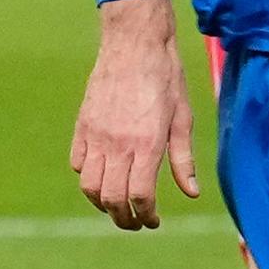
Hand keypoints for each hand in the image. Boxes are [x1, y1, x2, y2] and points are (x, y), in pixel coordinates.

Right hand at [72, 0, 200, 229]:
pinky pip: (77, 163)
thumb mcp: (183, 119)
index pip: (140, 196)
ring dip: (102, 203)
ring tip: (117, 205)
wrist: (134, 45)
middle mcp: (118, 144)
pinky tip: (103, 175)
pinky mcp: (82, 126)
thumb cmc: (166, 80)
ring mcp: (95, 135)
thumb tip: (190, 193)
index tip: (154, 221)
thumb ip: (183, 160)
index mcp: (147, 144)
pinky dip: (88, 177)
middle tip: (135, 222)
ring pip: (88, 186)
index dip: (146, 216)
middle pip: (112, 198)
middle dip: (123, 218)